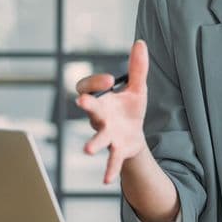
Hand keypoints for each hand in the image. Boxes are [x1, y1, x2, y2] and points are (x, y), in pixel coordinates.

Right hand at [75, 40, 149, 184]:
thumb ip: (137, 68)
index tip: (110, 80)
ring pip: (97, 138)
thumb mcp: (137, 88)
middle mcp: (99, 117)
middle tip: (82, 102)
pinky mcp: (117, 150)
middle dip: (87, 106)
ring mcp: (106, 135)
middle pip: (90, 110)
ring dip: (93, 143)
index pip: (87, 88)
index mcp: (101, 100)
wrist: (135, 135)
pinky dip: (109, 169)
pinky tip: (105, 180)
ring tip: (88, 150)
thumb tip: (140, 42)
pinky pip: (111, 160)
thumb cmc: (130, 110)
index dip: (95, 82)